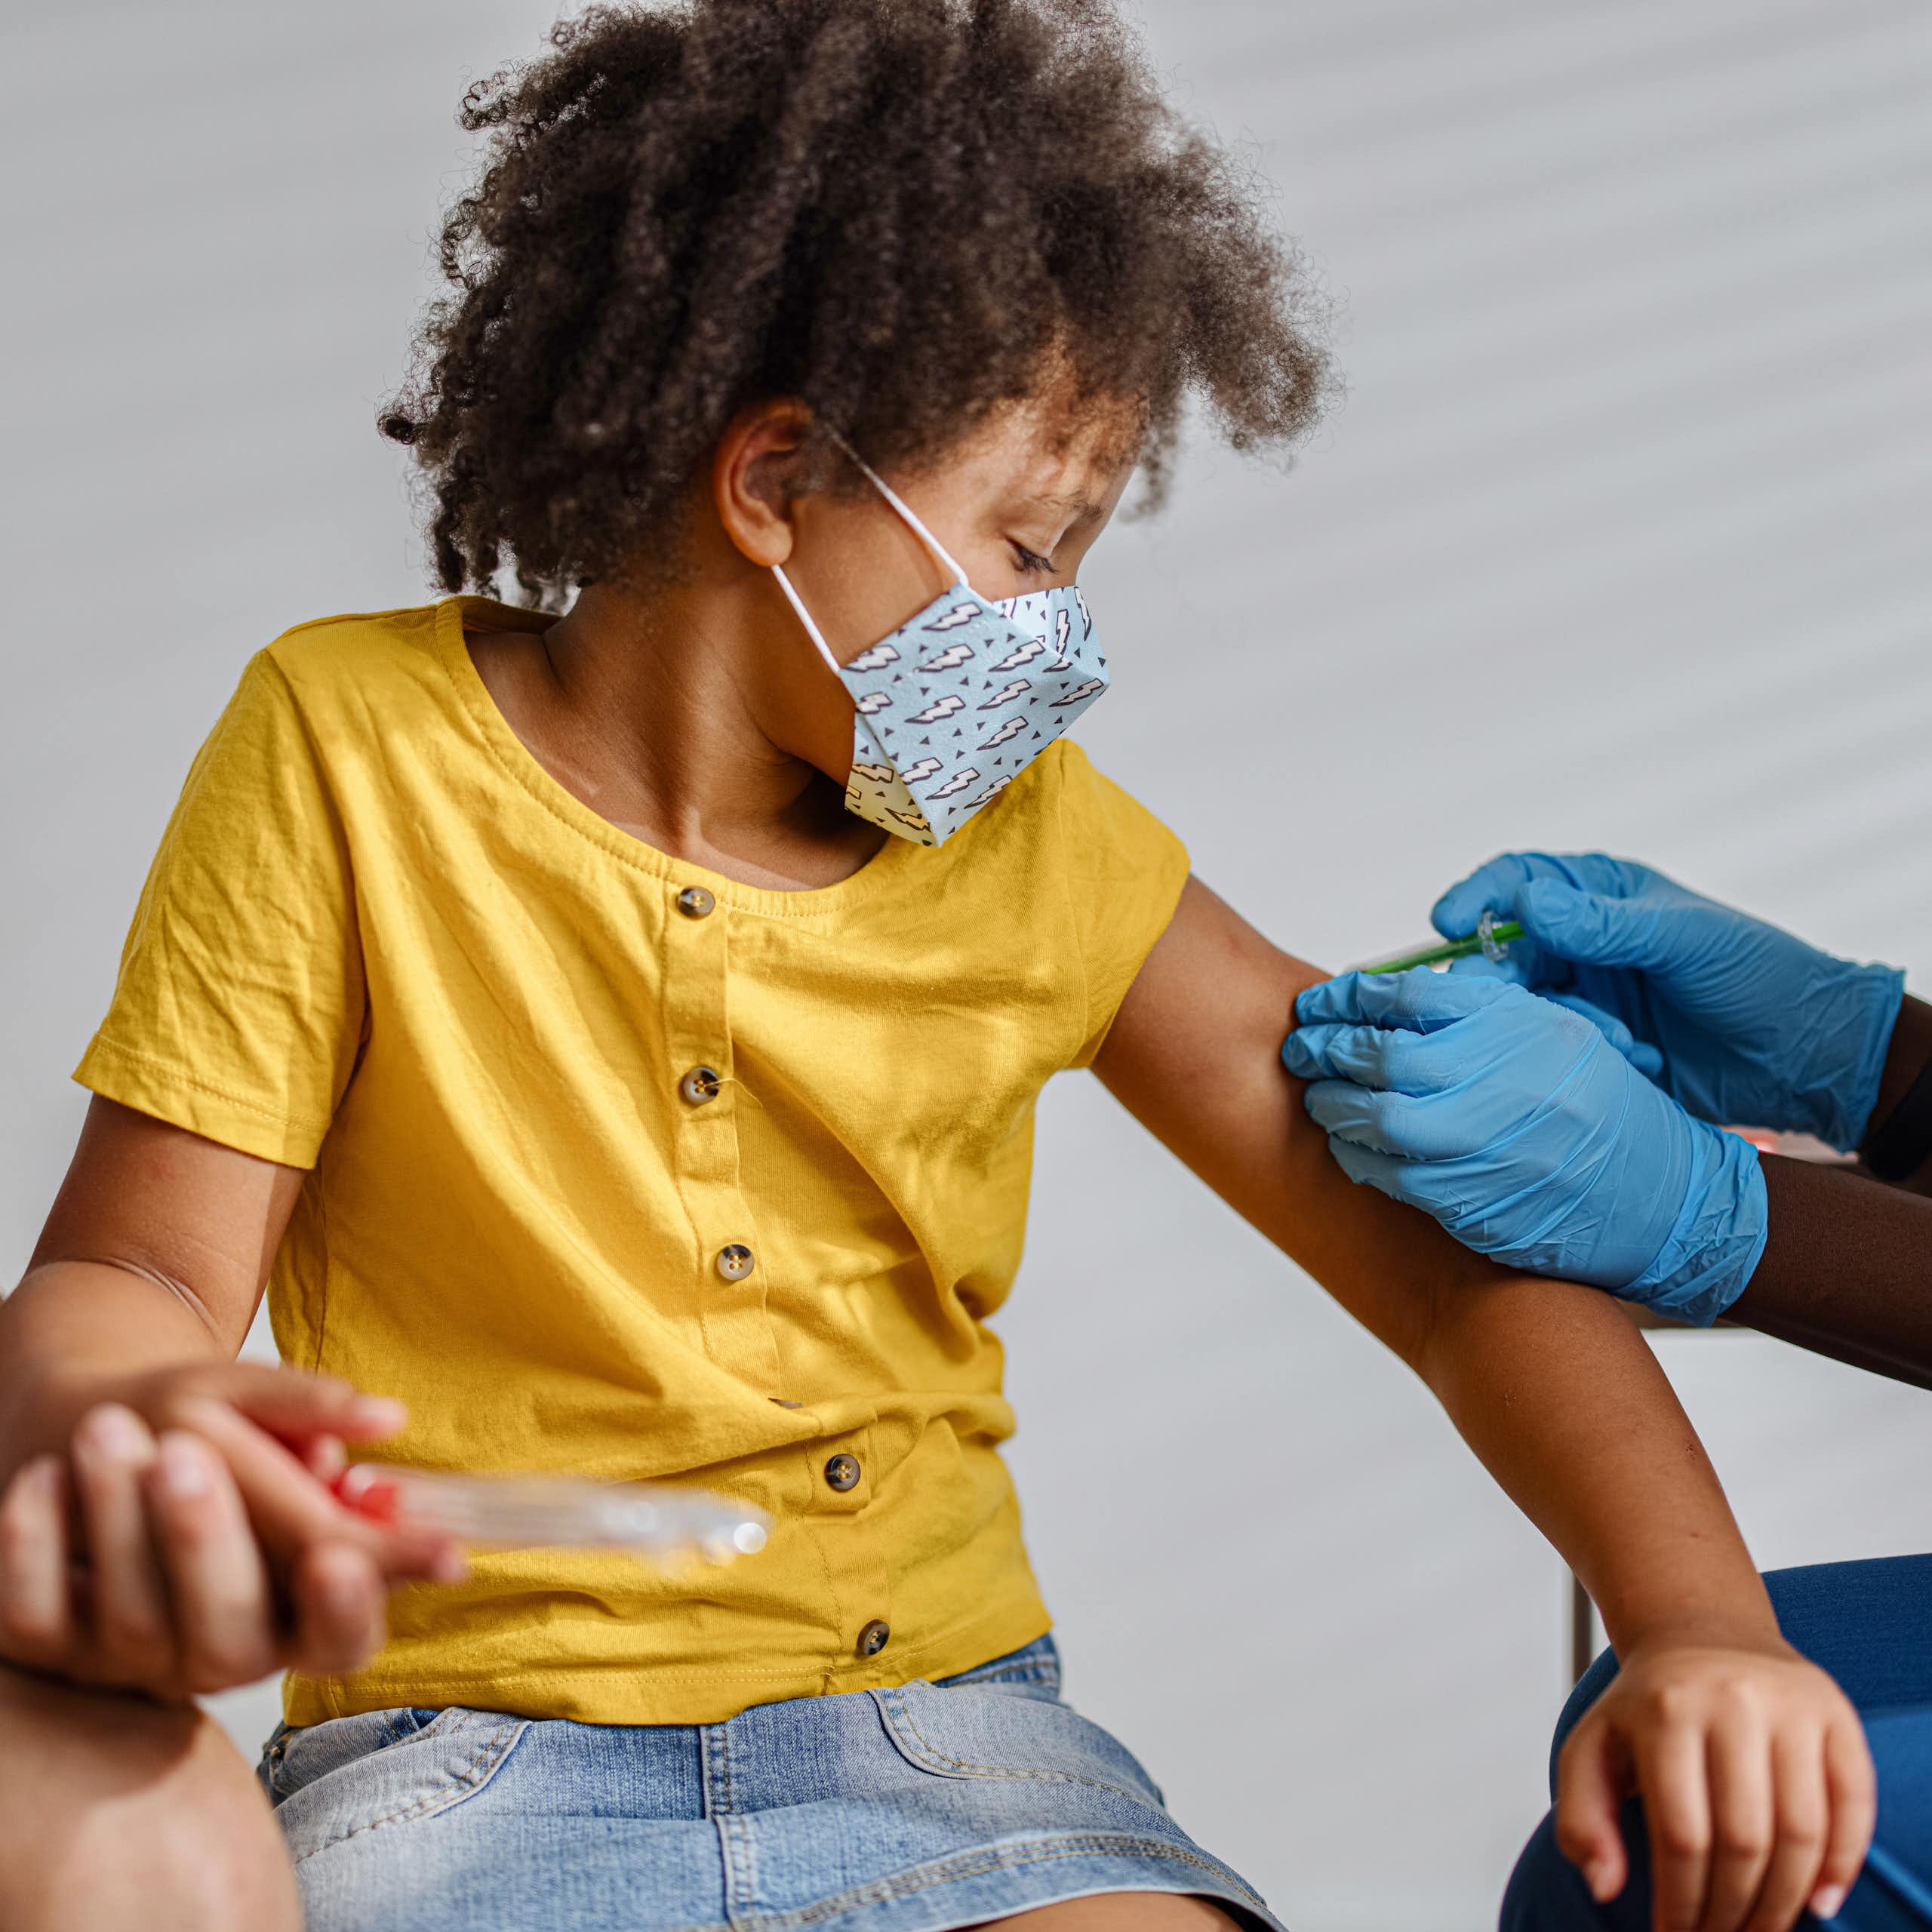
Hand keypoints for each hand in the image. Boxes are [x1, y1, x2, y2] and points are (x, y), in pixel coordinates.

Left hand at [0, 1362, 462, 1700]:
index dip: (348, 1607)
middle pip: (232, 1641)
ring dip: (117, 1520)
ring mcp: (136, 1659)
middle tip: (181, 1453)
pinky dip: (31, 1548)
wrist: (94, 1436)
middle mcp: (226, 1650)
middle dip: (207, 1547)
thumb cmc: (198, 1429)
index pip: (342, 1635)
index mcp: (301, 1606)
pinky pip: (31, 1617)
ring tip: (103, 1425)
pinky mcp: (51, 1649)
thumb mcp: (254, 1404)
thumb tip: (385, 1419)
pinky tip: (41, 1477)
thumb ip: (313, 1412)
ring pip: (131, 1623)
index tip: (338, 1558)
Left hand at [1284, 970, 1766, 1322]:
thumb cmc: (1603, 1109)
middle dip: (1326, 1048)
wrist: (1664, 1198)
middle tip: (1299, 1047)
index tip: (1320, 1002)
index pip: (1410, 995)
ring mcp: (1488, 1143)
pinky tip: (1348, 1147)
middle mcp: (1502, 1078)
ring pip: (1378, 1118)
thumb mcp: (1559, 1034)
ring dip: (1333, 1106)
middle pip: (1382, 1053)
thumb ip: (1484, 1011)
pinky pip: (1393, 1175)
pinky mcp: (1477, 1200)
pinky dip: (1358, 1158)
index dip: (1350, 996)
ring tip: (1318, 1098)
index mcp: (1519, 1025)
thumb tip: (1394, 995)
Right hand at [1432, 853, 1904, 1150]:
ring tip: (1602, 1039)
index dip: (1475, 898)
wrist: (1804, 1061)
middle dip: (1495, 976)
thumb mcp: (1685, 941)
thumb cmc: (1759, 977)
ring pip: (1519, 1002)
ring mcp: (1582, 993)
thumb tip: (1529, 904)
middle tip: (1494, 1003)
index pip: (1517, 881)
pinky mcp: (1587, 1045)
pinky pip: (1545, 1045)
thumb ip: (1607, 924)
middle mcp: (1580, 940)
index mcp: (1601, 894)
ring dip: (1546, 1022)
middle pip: (1500, 948)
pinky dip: (1571, 1054)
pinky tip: (1621, 1061)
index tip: (1448, 924)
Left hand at [1559, 1637, 1873, 1931]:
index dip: (1681, 1901)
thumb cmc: (1648, 1706)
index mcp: (1665, 1708)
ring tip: (1761, 1930)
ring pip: (1802, 1832)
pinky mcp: (1835, 1714)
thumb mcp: (1591, 1746)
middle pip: (1744, 1840)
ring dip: (1785, 1901)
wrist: (1704, 1636)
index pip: (1681, 1834)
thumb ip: (1581, 1817)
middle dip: (1733, 1911)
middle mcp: (1732, 1699)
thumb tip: (1602, 1886)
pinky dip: (1842, 1864)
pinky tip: (1817, 1902)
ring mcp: (1791, 1704)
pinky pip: (1853, 1804)